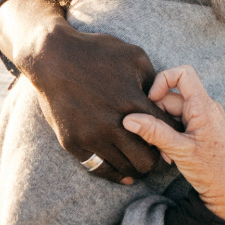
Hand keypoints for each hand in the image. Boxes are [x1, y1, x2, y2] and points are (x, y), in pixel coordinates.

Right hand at [0, 0, 161, 182]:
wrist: (53, 57)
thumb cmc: (97, 52)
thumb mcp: (135, 57)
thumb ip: (155, 82)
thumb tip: (165, 103)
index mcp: (132, 101)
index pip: (164, 131)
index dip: (172, 137)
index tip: (171, 138)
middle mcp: (112, 124)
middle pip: (146, 159)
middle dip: (155, 158)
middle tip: (154, 153)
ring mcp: (90, 136)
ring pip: (124, 168)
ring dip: (134, 167)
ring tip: (137, 160)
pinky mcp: (72, 142)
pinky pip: (98, 169)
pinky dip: (113, 172)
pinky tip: (121, 171)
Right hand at [123, 65, 224, 220]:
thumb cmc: (212, 170)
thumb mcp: (179, 150)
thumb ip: (153, 132)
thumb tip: (129, 119)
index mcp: (204, 106)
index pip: (183, 73)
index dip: (162, 80)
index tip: (151, 100)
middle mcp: (205, 107)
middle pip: (171, 97)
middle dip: (157, 116)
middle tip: (153, 140)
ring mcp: (203, 118)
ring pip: (173, 113)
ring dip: (162, 129)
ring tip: (165, 152)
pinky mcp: (201, 129)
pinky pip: (179, 124)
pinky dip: (170, 135)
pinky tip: (170, 154)